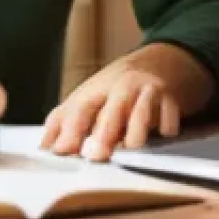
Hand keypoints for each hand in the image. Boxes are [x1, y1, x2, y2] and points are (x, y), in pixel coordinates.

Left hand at [39, 43, 214, 161]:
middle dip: (103, 134)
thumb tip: (44, 146)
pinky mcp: (173, 101)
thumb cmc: (122, 86)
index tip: (61, 151)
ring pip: (141, 114)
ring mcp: (148, 93)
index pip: (80, 107)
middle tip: (96, 157)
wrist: (165, 62)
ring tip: (130, 146)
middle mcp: (121, 87)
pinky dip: (165, 130)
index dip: (70, 129)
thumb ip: (67, 120)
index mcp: (97, 88)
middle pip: (111, 110)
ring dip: (135, 133)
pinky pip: (169, 121)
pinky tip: (161, 133)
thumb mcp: (93, 96)